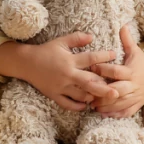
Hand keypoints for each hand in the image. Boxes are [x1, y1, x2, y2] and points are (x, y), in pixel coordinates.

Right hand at [0, 32, 119, 112]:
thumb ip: (77, 38)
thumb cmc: (46, 51)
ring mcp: (61, 86)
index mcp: (70, 60)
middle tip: (117, 92)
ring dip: (92, 97)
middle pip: (89, 82)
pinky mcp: (54, 95)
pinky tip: (85, 106)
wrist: (26, 63)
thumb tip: (92, 36)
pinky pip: (67, 104)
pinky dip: (77, 106)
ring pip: (80, 95)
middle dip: (104, 88)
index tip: (114, 56)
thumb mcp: (61, 41)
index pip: (91, 59)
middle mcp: (67, 74)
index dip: (104, 57)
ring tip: (103, 98)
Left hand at [89, 25, 143, 118]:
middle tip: (88, 91)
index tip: (91, 67)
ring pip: (119, 103)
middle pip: (117, 90)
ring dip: (106, 104)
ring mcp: (136, 96)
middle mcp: (134, 85)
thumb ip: (127, 40)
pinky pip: (126, 111)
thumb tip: (123, 25)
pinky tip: (103, 113)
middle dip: (102, 91)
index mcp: (131, 71)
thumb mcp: (135, 50)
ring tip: (92, 104)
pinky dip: (115, 114)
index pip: (116, 72)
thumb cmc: (140, 61)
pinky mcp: (137, 104)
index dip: (104, 70)